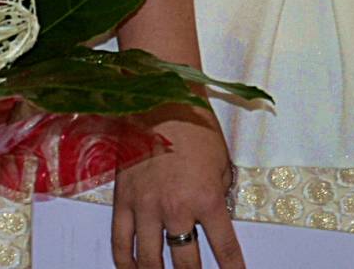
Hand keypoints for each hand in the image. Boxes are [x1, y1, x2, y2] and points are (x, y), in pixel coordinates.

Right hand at [111, 104, 245, 268]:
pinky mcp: (122, 203)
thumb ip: (220, 191)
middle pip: (186, 263)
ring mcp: (146, 209)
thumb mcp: (222, 160)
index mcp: (207, 199)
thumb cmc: (194, 125)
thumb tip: (218, 211)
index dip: (231, 268)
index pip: (223, 247)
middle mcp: (176, 210)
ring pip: (150, 262)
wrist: (159, 102)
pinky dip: (126, 263)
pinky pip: (121, 244)